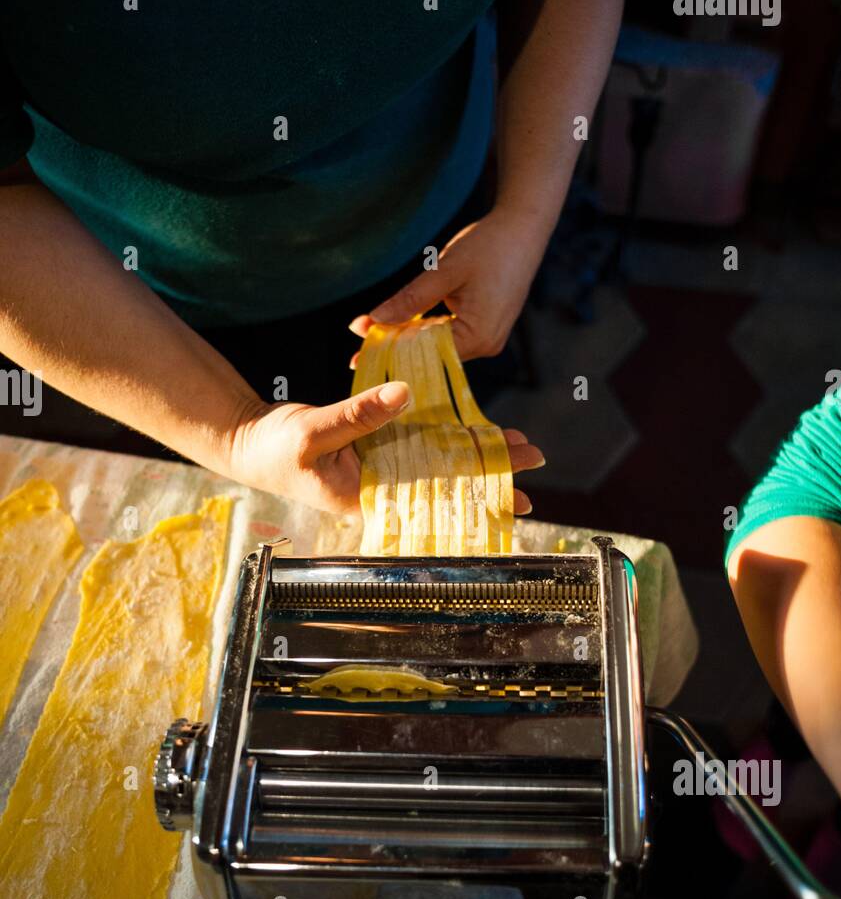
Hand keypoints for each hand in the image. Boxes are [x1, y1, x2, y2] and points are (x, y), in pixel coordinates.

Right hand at [227, 389, 543, 514]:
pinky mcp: (375, 446)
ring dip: (475, 452)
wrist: (248, 440)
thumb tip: (406, 395)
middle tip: (533, 461)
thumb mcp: (314, 430)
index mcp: (368, 499)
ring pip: (437, 461)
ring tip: (516, 445)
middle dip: (489, 474)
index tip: (515, 498)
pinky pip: (417, 441)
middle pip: (446, 483)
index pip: (435, 502)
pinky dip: (445, 433)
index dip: (476, 498)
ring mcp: (380, 468)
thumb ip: (359, 415)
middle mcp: (382, 488)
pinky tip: (473, 429)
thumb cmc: (274, 448)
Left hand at [349, 206, 547, 360]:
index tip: (359, 357)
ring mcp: (488, 337)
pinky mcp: (486, 326)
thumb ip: (409, 299)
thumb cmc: (489, 245)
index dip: (391, 352)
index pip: (426, 354)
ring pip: (438, 344)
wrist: (524, 227)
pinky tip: (401, 325)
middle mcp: (486, 345)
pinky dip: (426, 329)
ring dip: (408, 336)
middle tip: (358, 347)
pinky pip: (450, 335)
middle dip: (396, 346)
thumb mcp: (443, 272)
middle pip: (432, 354)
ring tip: (372, 335)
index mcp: (479, 336)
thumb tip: (374, 321)